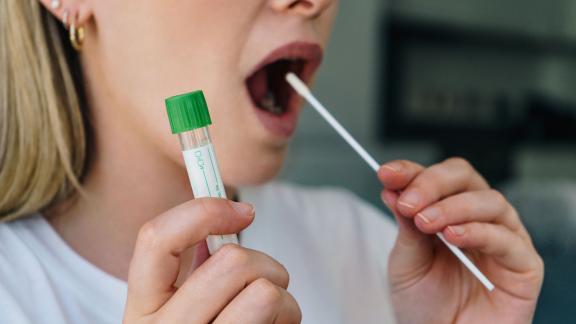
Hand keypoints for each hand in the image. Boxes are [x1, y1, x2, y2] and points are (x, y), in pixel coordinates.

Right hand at [123, 198, 300, 323]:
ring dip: (282, 295)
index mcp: (143, 309)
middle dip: (265, 263)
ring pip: (266, 293)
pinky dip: (288, 318)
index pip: (155, 239)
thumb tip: (228, 213)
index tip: (243, 211)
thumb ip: (194, 264)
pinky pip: (285, 318)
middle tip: (267, 279)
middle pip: (233, 263)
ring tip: (270, 312)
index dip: (203, 211)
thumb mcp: (183, 303)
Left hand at [378, 158, 543, 323]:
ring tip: (426, 223)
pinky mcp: (524, 265)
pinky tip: (453, 237)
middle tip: (409, 203)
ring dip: (453, 207)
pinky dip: (479, 231)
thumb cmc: (424, 304)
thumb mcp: (406, 261)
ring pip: (489, 201)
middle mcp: (478, 218)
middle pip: (464, 178)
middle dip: (432, 184)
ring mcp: (503, 238)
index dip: (412, 171)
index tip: (387, 174)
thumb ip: (406, 226)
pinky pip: (508, 238)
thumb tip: (393, 188)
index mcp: (448, 211)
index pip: (436, 177)